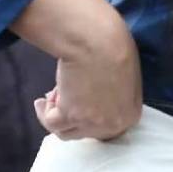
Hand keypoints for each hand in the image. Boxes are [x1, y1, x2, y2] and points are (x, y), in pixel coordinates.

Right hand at [12, 0, 142, 140]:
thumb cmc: (114, 45)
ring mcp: (91, 122)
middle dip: (73, 117)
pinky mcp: (70, 115)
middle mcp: (112, 124)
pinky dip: (44, 113)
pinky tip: (41, 102)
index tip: (79, 105)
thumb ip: (116, 92)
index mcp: (131, 114)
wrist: (99, 39)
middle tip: (60, 100)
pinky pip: (52, 123)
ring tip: (49, 100)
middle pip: (87, 132)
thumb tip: (95, 96)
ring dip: (57, 115)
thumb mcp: (126, 73)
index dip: (90, 115)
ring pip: (67, 131)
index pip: (108, 126)